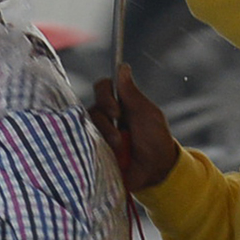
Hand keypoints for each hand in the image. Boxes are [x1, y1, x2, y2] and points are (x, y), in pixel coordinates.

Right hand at [90, 64, 179, 192]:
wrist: (156, 171)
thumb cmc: (156, 140)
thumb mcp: (147, 114)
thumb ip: (132, 92)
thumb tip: (122, 67)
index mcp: (119, 103)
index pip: (103, 88)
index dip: (105, 95)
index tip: (117, 110)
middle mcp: (105, 116)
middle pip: (92, 107)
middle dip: (106, 122)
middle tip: (119, 136)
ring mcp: (98, 134)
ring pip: (87, 126)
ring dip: (104, 137)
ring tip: (119, 149)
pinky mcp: (93, 150)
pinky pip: (82, 144)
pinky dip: (93, 149)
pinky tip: (106, 155)